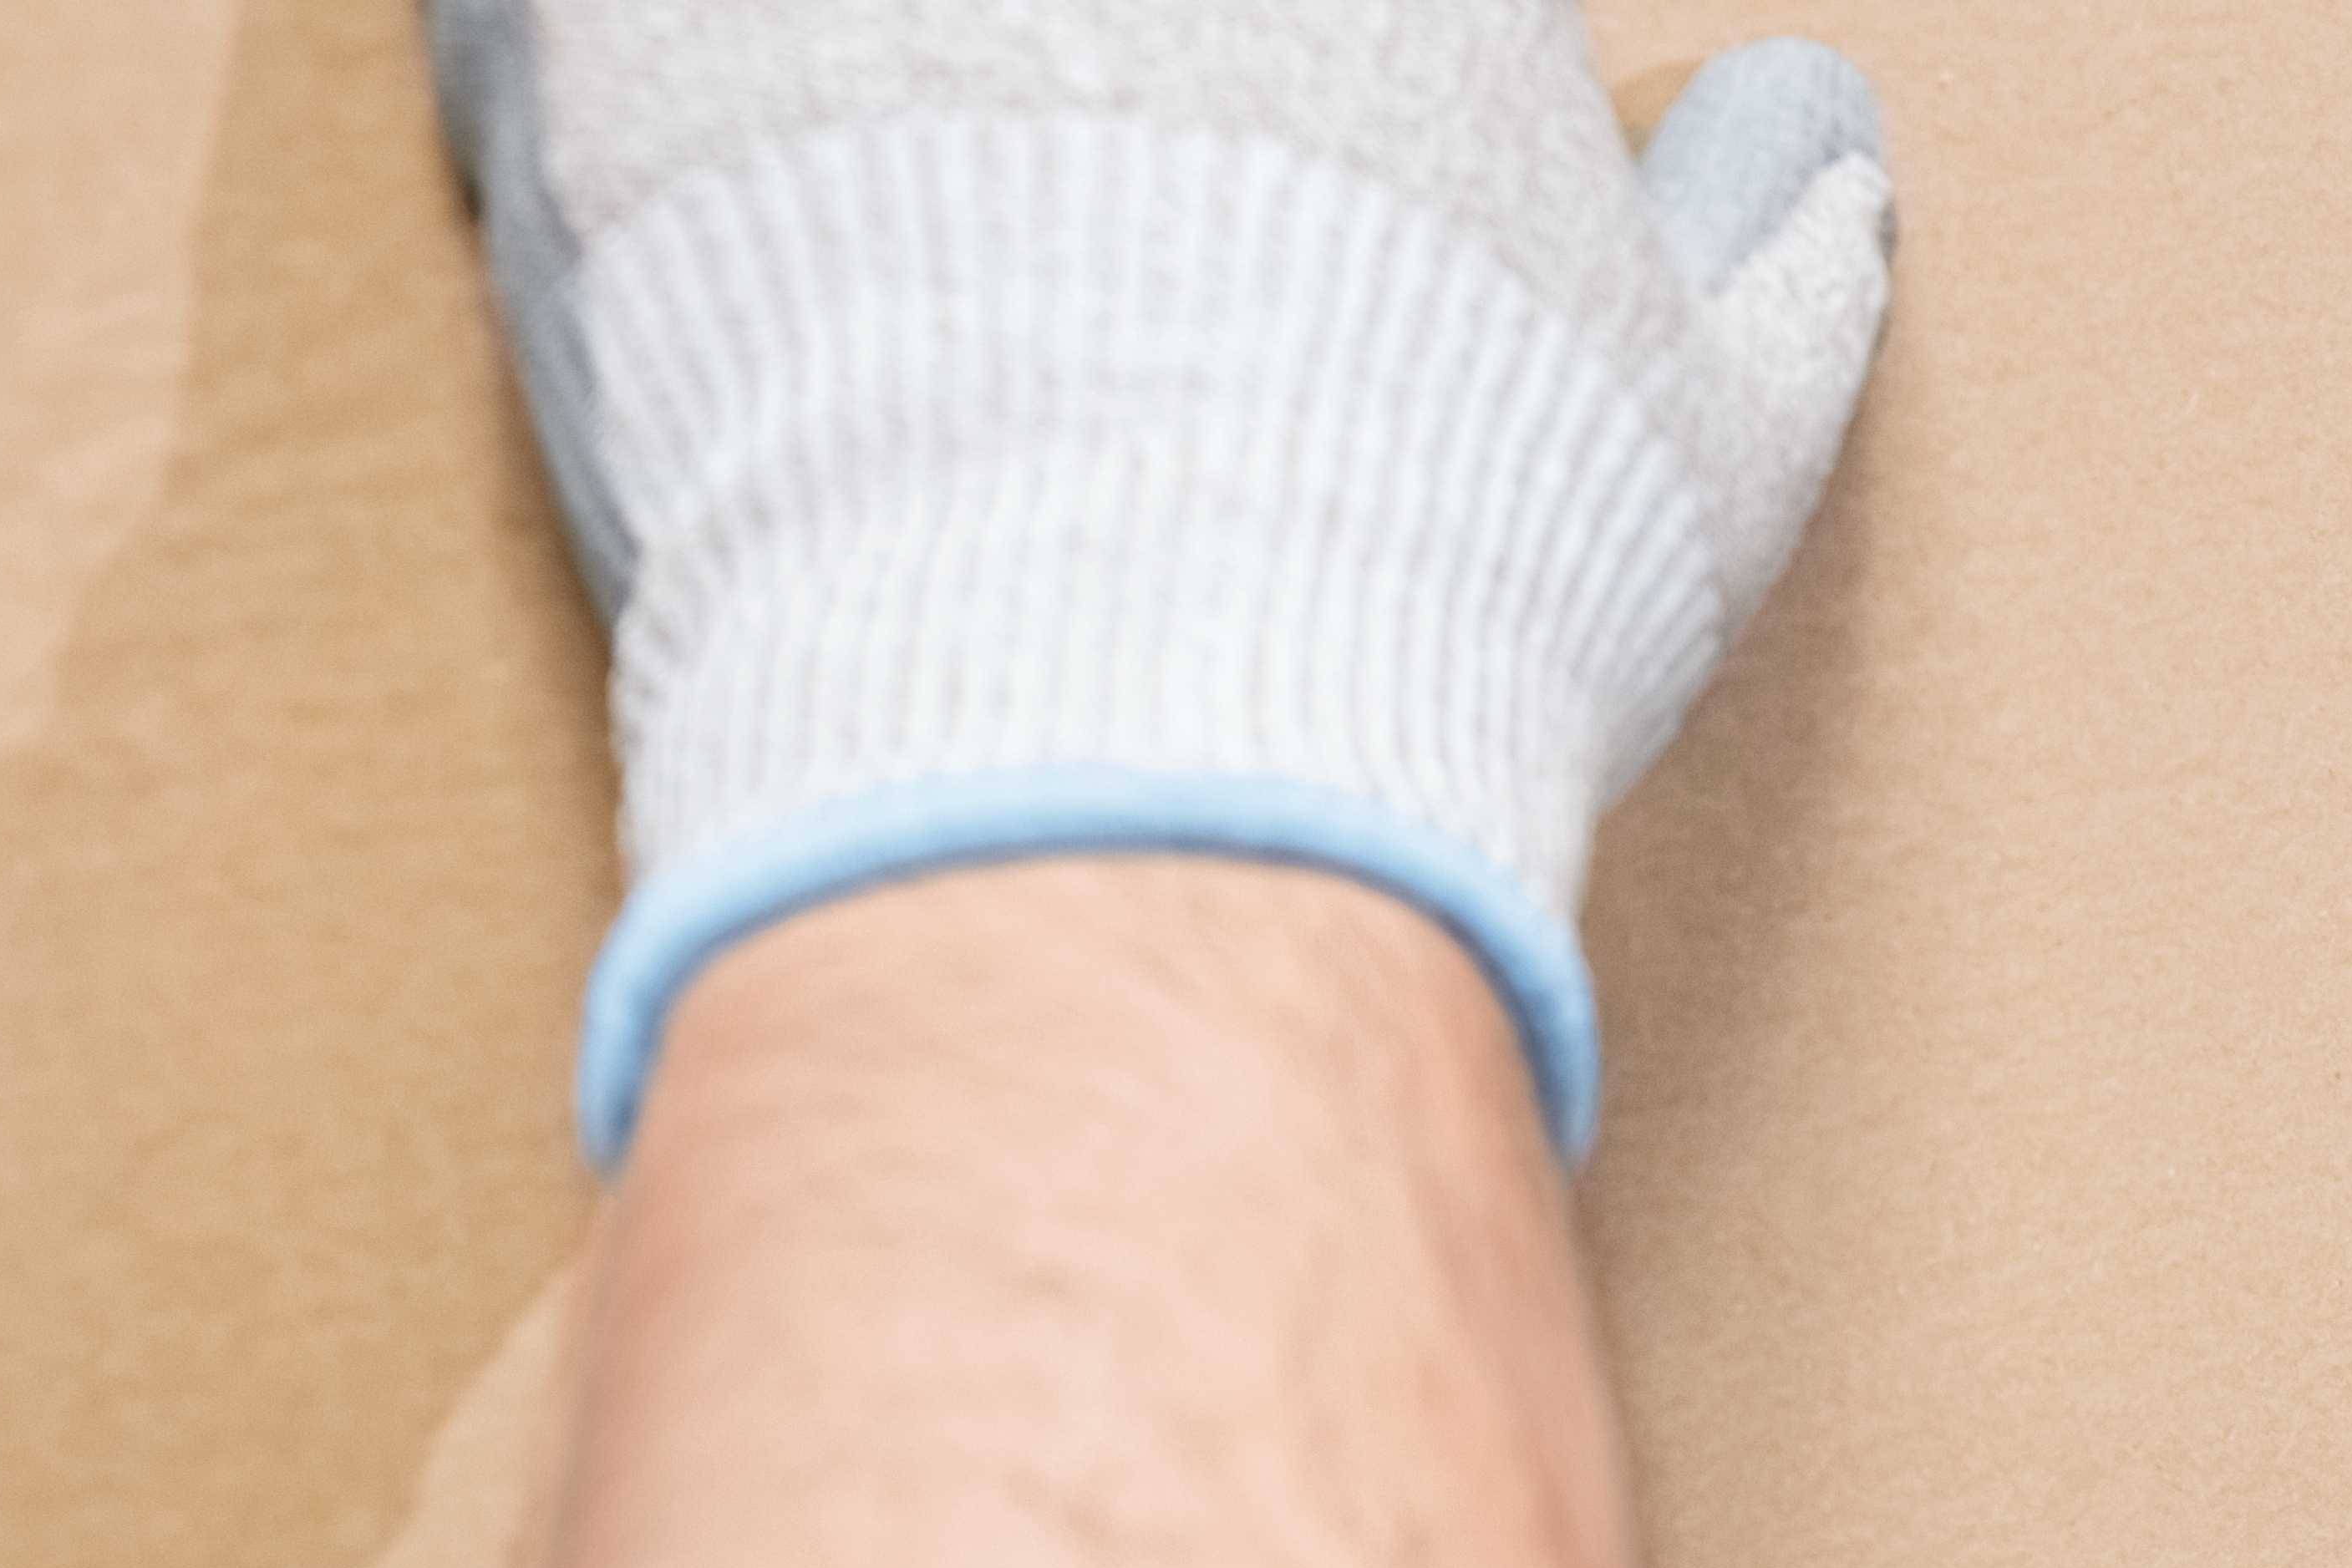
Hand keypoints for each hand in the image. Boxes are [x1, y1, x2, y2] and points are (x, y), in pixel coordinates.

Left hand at [427, 0, 1899, 1160]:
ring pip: (777, 2)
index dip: (1318, 67)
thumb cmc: (1452, 579)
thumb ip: (1776, 261)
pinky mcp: (610, 46)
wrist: (1144, 714)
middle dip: (1043, 73)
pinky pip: (524, 15)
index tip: (1279, 176)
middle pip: (1051, 2)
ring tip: (842, 153)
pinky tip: (626, 171)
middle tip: (1049, 168)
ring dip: (801, 64)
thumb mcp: (1705, 436)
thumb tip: (1827, 142)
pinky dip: (565, 66)